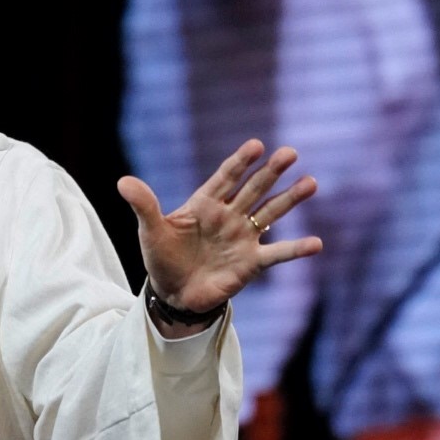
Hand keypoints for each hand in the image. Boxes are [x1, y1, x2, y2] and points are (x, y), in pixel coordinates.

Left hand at [118, 139, 321, 329]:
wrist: (173, 294)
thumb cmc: (162, 258)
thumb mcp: (150, 231)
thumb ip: (144, 205)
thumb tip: (123, 181)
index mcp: (205, 204)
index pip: (225, 177)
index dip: (240, 161)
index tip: (256, 145)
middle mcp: (229, 216)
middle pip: (253, 189)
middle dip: (271, 172)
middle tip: (290, 152)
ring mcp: (243, 238)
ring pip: (271, 213)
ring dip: (290, 199)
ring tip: (311, 182)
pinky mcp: (251, 263)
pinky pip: (277, 254)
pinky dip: (296, 249)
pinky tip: (317, 243)